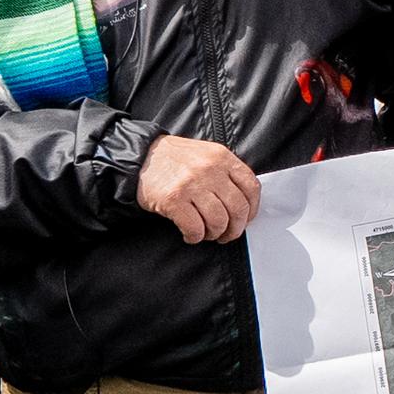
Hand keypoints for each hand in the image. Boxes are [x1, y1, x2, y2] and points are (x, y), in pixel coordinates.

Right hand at [135, 135, 261, 243]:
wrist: (141, 157)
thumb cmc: (176, 160)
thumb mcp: (207, 156)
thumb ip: (226, 174)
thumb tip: (244, 205)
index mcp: (222, 157)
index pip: (252, 187)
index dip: (252, 210)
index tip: (245, 220)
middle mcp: (209, 169)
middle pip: (238, 208)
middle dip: (235, 229)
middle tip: (226, 235)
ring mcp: (191, 184)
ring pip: (218, 221)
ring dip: (214, 234)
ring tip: (206, 233)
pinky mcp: (173, 199)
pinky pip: (195, 228)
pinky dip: (195, 237)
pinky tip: (190, 235)